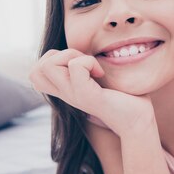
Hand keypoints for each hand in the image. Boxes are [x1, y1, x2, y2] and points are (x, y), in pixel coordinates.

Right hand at [29, 49, 154, 135]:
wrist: (138, 121)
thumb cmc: (125, 99)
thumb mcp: (99, 79)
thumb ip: (88, 68)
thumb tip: (87, 51)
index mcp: (66, 90)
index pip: (35, 74)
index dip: (51, 59)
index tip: (78, 63)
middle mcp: (66, 94)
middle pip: (34, 71)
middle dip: (57, 55)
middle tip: (82, 62)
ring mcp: (74, 96)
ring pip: (47, 66)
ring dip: (71, 56)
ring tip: (91, 66)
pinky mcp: (88, 96)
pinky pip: (75, 67)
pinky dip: (89, 62)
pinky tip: (101, 73)